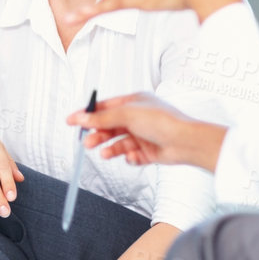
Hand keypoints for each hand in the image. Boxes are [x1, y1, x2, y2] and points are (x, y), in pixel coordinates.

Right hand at [69, 92, 225, 172]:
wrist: (186, 141)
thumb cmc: (163, 121)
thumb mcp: (126, 115)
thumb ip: (101, 118)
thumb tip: (81, 117)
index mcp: (134, 102)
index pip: (105, 107)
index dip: (88, 115)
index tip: (72, 122)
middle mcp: (139, 117)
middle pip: (110, 126)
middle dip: (98, 134)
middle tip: (87, 142)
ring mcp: (144, 134)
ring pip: (119, 142)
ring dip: (110, 148)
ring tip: (104, 154)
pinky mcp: (150, 151)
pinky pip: (132, 155)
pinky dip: (129, 157)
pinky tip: (131, 156)